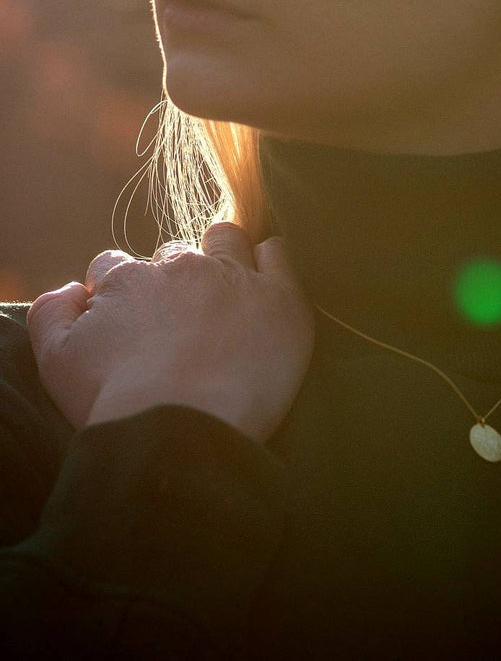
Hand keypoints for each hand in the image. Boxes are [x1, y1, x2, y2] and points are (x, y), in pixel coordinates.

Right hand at [27, 222, 314, 442]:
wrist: (178, 430)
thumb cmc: (117, 403)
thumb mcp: (57, 361)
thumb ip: (52, 313)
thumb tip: (72, 289)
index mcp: (127, 279)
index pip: (117, 265)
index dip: (121, 289)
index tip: (132, 318)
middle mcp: (180, 267)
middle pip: (174, 253)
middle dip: (174, 277)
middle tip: (181, 320)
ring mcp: (232, 276)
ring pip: (225, 240)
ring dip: (222, 256)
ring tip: (226, 295)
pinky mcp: (279, 297)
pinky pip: (277, 253)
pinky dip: (271, 261)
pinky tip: (265, 289)